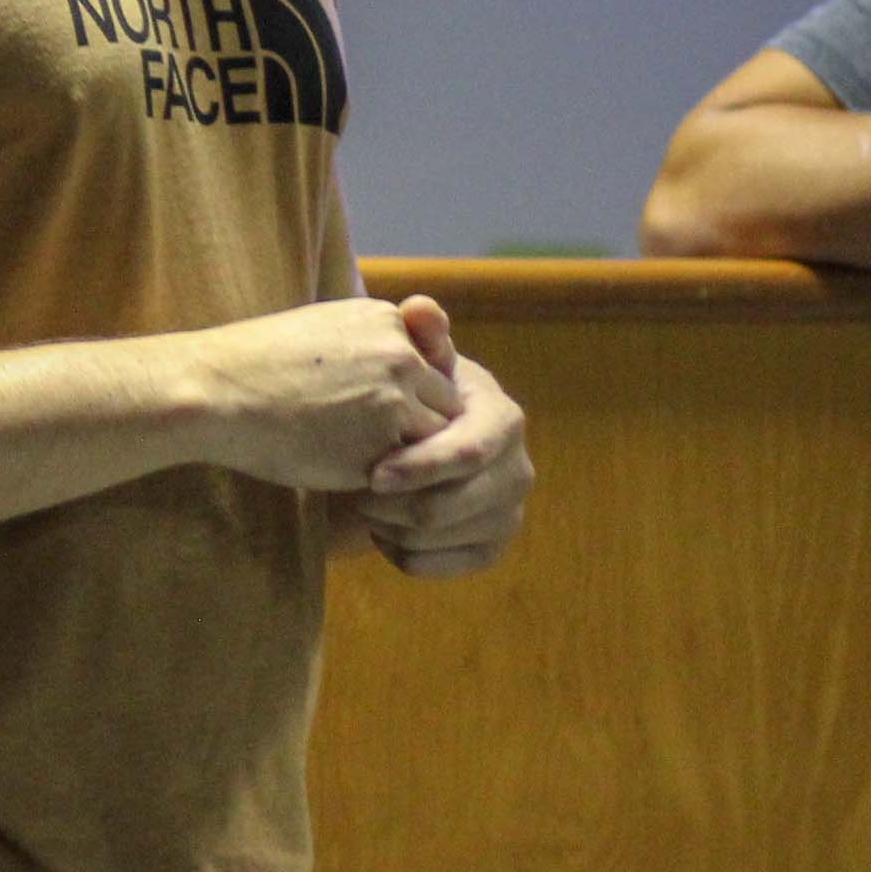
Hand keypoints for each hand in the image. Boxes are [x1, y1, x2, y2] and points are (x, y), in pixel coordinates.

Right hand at [202, 295, 464, 491]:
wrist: (214, 392)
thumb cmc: (253, 365)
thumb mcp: (319, 330)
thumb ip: (367, 346)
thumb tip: (395, 373)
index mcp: (385, 321)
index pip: (429, 364)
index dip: (409, 394)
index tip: (373, 409)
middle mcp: (400, 356)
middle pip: (444, 401)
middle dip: (418, 425)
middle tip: (382, 445)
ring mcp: (395, 402)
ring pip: (435, 441)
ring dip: (411, 456)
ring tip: (372, 465)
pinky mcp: (381, 446)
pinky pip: (410, 473)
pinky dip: (393, 481)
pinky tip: (353, 476)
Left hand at [352, 304, 531, 577]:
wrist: (414, 437)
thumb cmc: (409, 394)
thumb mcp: (415, 364)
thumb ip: (422, 340)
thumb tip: (419, 307)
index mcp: (503, 419)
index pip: (467, 452)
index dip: (421, 466)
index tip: (373, 474)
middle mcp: (517, 469)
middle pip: (453, 504)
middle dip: (395, 504)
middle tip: (353, 492)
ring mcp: (508, 512)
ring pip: (440, 537)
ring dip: (390, 526)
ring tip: (359, 504)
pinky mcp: (488, 547)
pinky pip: (437, 565)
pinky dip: (398, 552)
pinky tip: (379, 530)